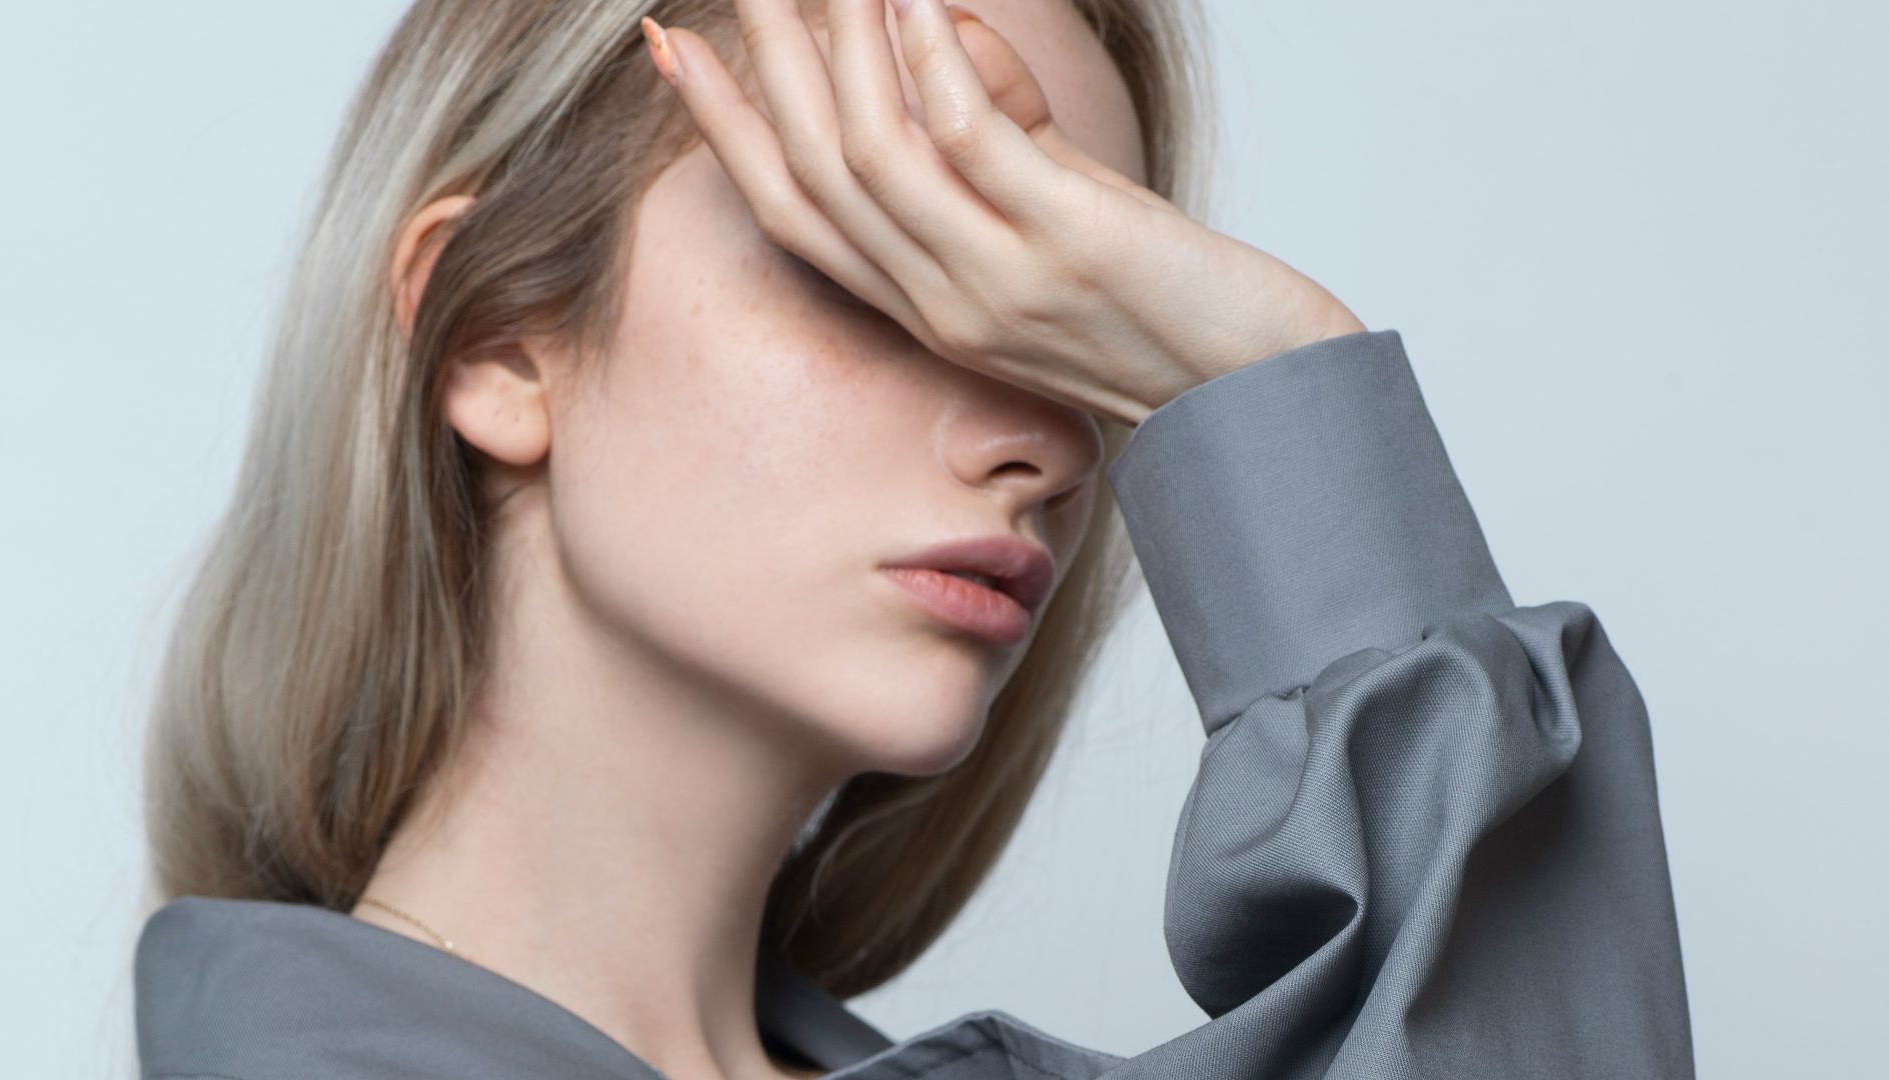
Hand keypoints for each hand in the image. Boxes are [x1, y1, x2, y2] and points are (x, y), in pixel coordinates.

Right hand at [642, 0, 1364, 425]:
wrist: (1265, 395)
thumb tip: (938, 35)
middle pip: (815, 174)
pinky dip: (937, 64)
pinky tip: (923, 5)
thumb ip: (997, 145)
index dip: (725, 129)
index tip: (675, 49)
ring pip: (876, 156)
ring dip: (843, 52)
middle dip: (764, 66)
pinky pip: (973, 143)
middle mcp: (945, 304)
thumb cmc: (1166, 305)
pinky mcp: (1069, 251)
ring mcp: (1001, 283)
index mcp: (926, 307)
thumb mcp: (1056, 222)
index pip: (794, 214)